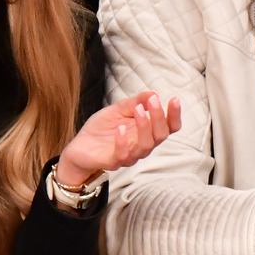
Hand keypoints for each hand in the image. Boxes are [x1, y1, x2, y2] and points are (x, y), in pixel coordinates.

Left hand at [54, 92, 181, 185]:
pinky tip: (120, 128)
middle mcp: (141, 145)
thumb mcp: (118, 109)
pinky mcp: (112, 161)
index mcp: (146, 132)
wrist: (80, 147)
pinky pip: (123, 155)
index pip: (169, 128)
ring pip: (145, 146)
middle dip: (159, 117)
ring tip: (137, 109)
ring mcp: (129, 155)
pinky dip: (123, 142)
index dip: (175, 115)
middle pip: (160, 136)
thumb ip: (135, 102)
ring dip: (144, 126)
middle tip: (153, 100)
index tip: (175, 99)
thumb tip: (153, 93)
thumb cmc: (102, 129)